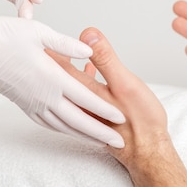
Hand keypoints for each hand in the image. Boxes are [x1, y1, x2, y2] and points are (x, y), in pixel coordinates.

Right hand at [0, 17, 124, 146]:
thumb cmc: (2, 37)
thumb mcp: (38, 33)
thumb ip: (67, 45)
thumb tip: (90, 52)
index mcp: (51, 78)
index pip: (86, 98)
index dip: (106, 109)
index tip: (123, 118)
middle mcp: (44, 96)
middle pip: (78, 121)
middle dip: (100, 133)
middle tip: (120, 143)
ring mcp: (32, 104)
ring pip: (63, 126)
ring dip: (83, 135)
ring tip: (101, 142)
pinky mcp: (23, 105)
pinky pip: (48, 123)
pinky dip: (63, 129)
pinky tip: (70, 130)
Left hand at [52, 27, 171, 169]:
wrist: (149, 152)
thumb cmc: (141, 118)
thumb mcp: (125, 83)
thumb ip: (105, 59)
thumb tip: (88, 34)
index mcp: (84, 91)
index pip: (59, 66)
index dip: (49, 50)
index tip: (37, 36)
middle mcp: (79, 102)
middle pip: (59, 77)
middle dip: (53, 60)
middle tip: (44, 41)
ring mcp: (85, 111)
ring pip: (68, 87)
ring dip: (64, 71)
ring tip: (60, 52)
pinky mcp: (94, 118)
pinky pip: (79, 96)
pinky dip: (79, 82)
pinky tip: (88, 71)